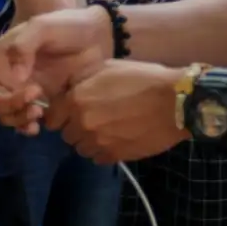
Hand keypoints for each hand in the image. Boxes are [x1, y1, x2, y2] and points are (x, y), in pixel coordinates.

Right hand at [0, 6, 113, 128]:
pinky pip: (26, 122)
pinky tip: (38, 125)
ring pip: (7, 116)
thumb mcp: (42, 27)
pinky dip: (27, 127)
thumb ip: (24, 46)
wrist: (99, 38)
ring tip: (38, 112)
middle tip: (32, 97)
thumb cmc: (67, 26)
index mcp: (0, 58)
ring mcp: (23, 92)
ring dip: (17, 118)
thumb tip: (15, 78)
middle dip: (5, 106)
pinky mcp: (42, 104)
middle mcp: (7, 78)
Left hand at [46, 59, 186, 162]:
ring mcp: (98, 142)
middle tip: (95, 118)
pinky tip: (118, 139)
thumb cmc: (143, 78)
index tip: (70, 112)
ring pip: (81, 149)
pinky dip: (104, 151)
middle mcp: (82, 123)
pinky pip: (98, 158)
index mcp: (77, 99)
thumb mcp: (108, 67)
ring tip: (108, 130)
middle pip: (66, 135)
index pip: (51, 117)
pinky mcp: (114, 156)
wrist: (174, 102)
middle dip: (76, 127)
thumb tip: (67, 89)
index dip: (59, 114)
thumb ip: (81, 79)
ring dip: (89, 141)